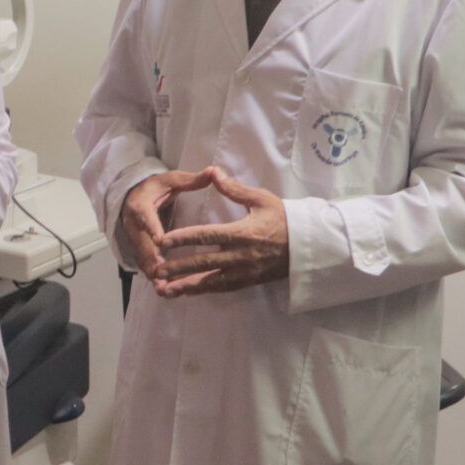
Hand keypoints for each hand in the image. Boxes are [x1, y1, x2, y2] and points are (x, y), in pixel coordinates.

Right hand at [120, 168, 218, 280]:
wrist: (133, 195)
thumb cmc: (156, 188)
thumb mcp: (171, 180)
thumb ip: (192, 180)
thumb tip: (214, 171)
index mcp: (141, 204)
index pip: (145, 216)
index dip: (152, 228)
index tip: (160, 240)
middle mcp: (134, 223)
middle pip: (142, 243)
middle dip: (152, 259)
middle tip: (162, 274)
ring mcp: (135, 238)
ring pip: (142, 258)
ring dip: (153, 273)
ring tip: (165, 289)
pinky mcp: (139, 248)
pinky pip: (145, 264)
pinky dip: (154, 277)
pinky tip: (166, 290)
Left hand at [151, 167, 288, 296]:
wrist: (308, 245)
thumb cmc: (284, 218)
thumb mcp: (261, 199)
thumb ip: (233, 189)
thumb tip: (213, 171)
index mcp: (242, 233)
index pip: (207, 236)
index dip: (184, 238)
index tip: (164, 241)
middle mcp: (241, 255)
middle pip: (204, 263)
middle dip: (179, 267)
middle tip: (156, 269)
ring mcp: (244, 271)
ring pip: (210, 281)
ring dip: (187, 286)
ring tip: (165, 289)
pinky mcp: (248, 281)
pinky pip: (222, 288)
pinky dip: (203, 291)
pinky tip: (188, 292)